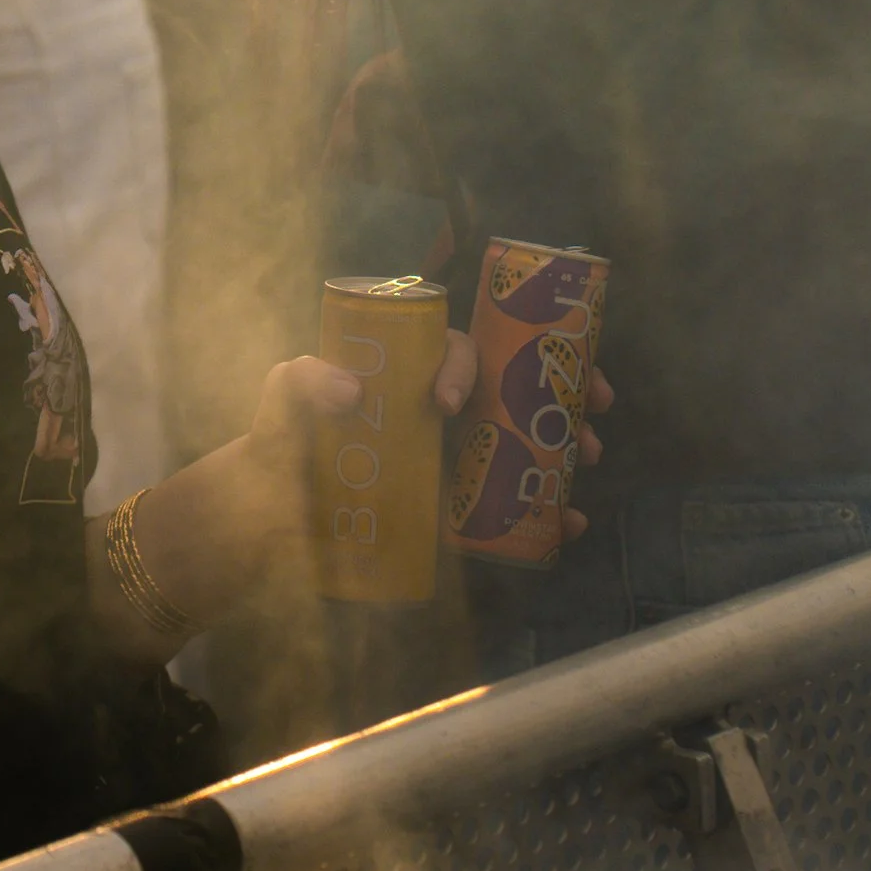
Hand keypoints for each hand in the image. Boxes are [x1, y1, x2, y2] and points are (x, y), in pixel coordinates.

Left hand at [122, 335, 613, 635]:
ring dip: (567, 444)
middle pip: (514, 385)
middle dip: (562, 389)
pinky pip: (513, 501)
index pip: (453, 349)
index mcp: (408, 371)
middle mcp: (441, 407)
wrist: (276, 513)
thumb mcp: (282, 400)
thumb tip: (352, 391)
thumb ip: (301, 380)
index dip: (467, 364)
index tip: (452, 402)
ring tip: (589, 458)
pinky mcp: (457, 505)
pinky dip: (548, 509)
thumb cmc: (283, 440)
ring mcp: (455, 455)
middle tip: (595, 407)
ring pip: (526, 439)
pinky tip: (571, 521)